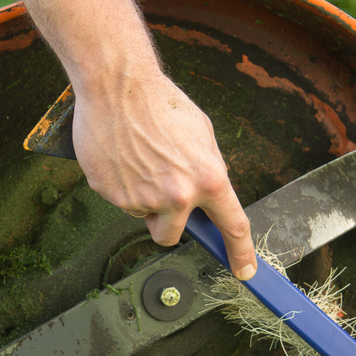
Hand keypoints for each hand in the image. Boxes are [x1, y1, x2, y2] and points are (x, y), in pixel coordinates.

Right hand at [71, 71, 257, 280]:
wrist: (117, 85)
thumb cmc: (160, 103)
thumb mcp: (202, 134)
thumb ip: (208, 168)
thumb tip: (209, 191)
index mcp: (207, 178)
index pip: (232, 226)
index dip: (241, 253)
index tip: (245, 270)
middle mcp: (177, 195)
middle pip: (170, 236)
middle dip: (166, 223)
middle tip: (159, 196)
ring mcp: (142, 198)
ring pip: (142, 214)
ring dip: (141, 197)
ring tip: (138, 158)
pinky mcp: (111, 193)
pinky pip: (119, 199)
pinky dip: (119, 183)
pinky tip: (121, 156)